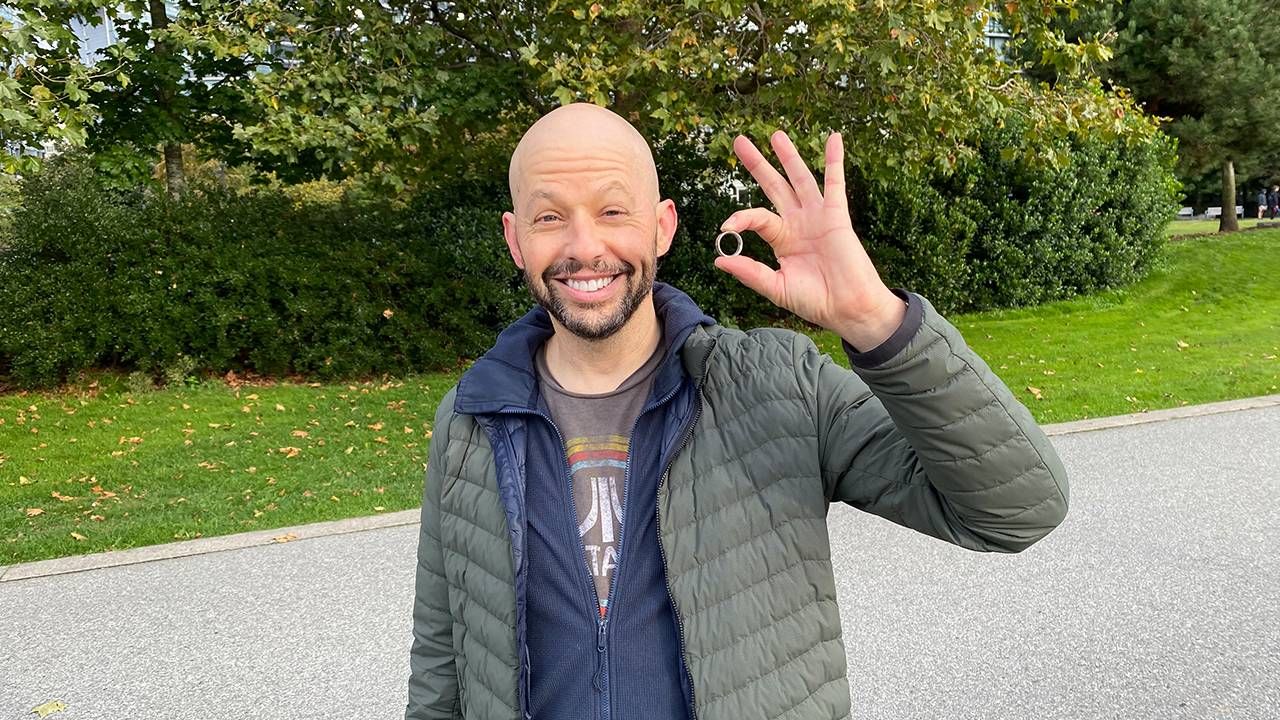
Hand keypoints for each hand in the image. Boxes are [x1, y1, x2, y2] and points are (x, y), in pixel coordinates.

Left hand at [716, 131, 905, 349]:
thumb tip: (718, 260)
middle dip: (757, 164)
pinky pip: (835, 183)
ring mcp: (817, 216)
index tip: (725, 227)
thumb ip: (750, 272)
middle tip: (739, 142)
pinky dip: (835, 160)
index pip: (756, 217)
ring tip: (775, 134)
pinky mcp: (836, 215)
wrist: (848, 308)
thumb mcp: (776, 287)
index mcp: (781, 239)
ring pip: (800, 178)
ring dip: (788, 156)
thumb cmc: (815, 301)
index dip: (739, 218)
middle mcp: (797, 222)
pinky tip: (834, 138)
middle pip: (773, 186)